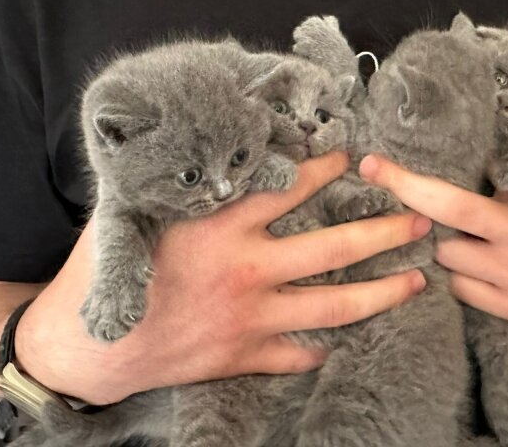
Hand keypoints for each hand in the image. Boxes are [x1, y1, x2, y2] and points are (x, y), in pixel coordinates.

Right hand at [17, 152, 428, 403]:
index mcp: (221, 226)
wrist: (86, 346)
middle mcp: (246, 269)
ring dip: (382, 291)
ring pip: (334, 304)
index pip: (291, 187)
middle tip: (421, 220)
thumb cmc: (105, 269)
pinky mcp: (243, 355)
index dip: (330, 168)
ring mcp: (251, 317)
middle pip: (334, 247)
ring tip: (417, 279)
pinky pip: (298, 354)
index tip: (357, 158)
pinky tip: (344, 340)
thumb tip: (214, 152)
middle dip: (385, 231)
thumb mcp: (136, 212)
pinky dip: (323, 347)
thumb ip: (183, 186)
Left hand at [359, 154, 507, 329]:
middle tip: (403, 194)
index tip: (372, 165)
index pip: (454, 196)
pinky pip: (463, 291)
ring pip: (447, 261)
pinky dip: (459, 274)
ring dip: (443, 243)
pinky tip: (473, 259)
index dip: (407, 182)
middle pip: (442, 230)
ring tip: (459, 229)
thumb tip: (486, 118)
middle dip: (419, 211)